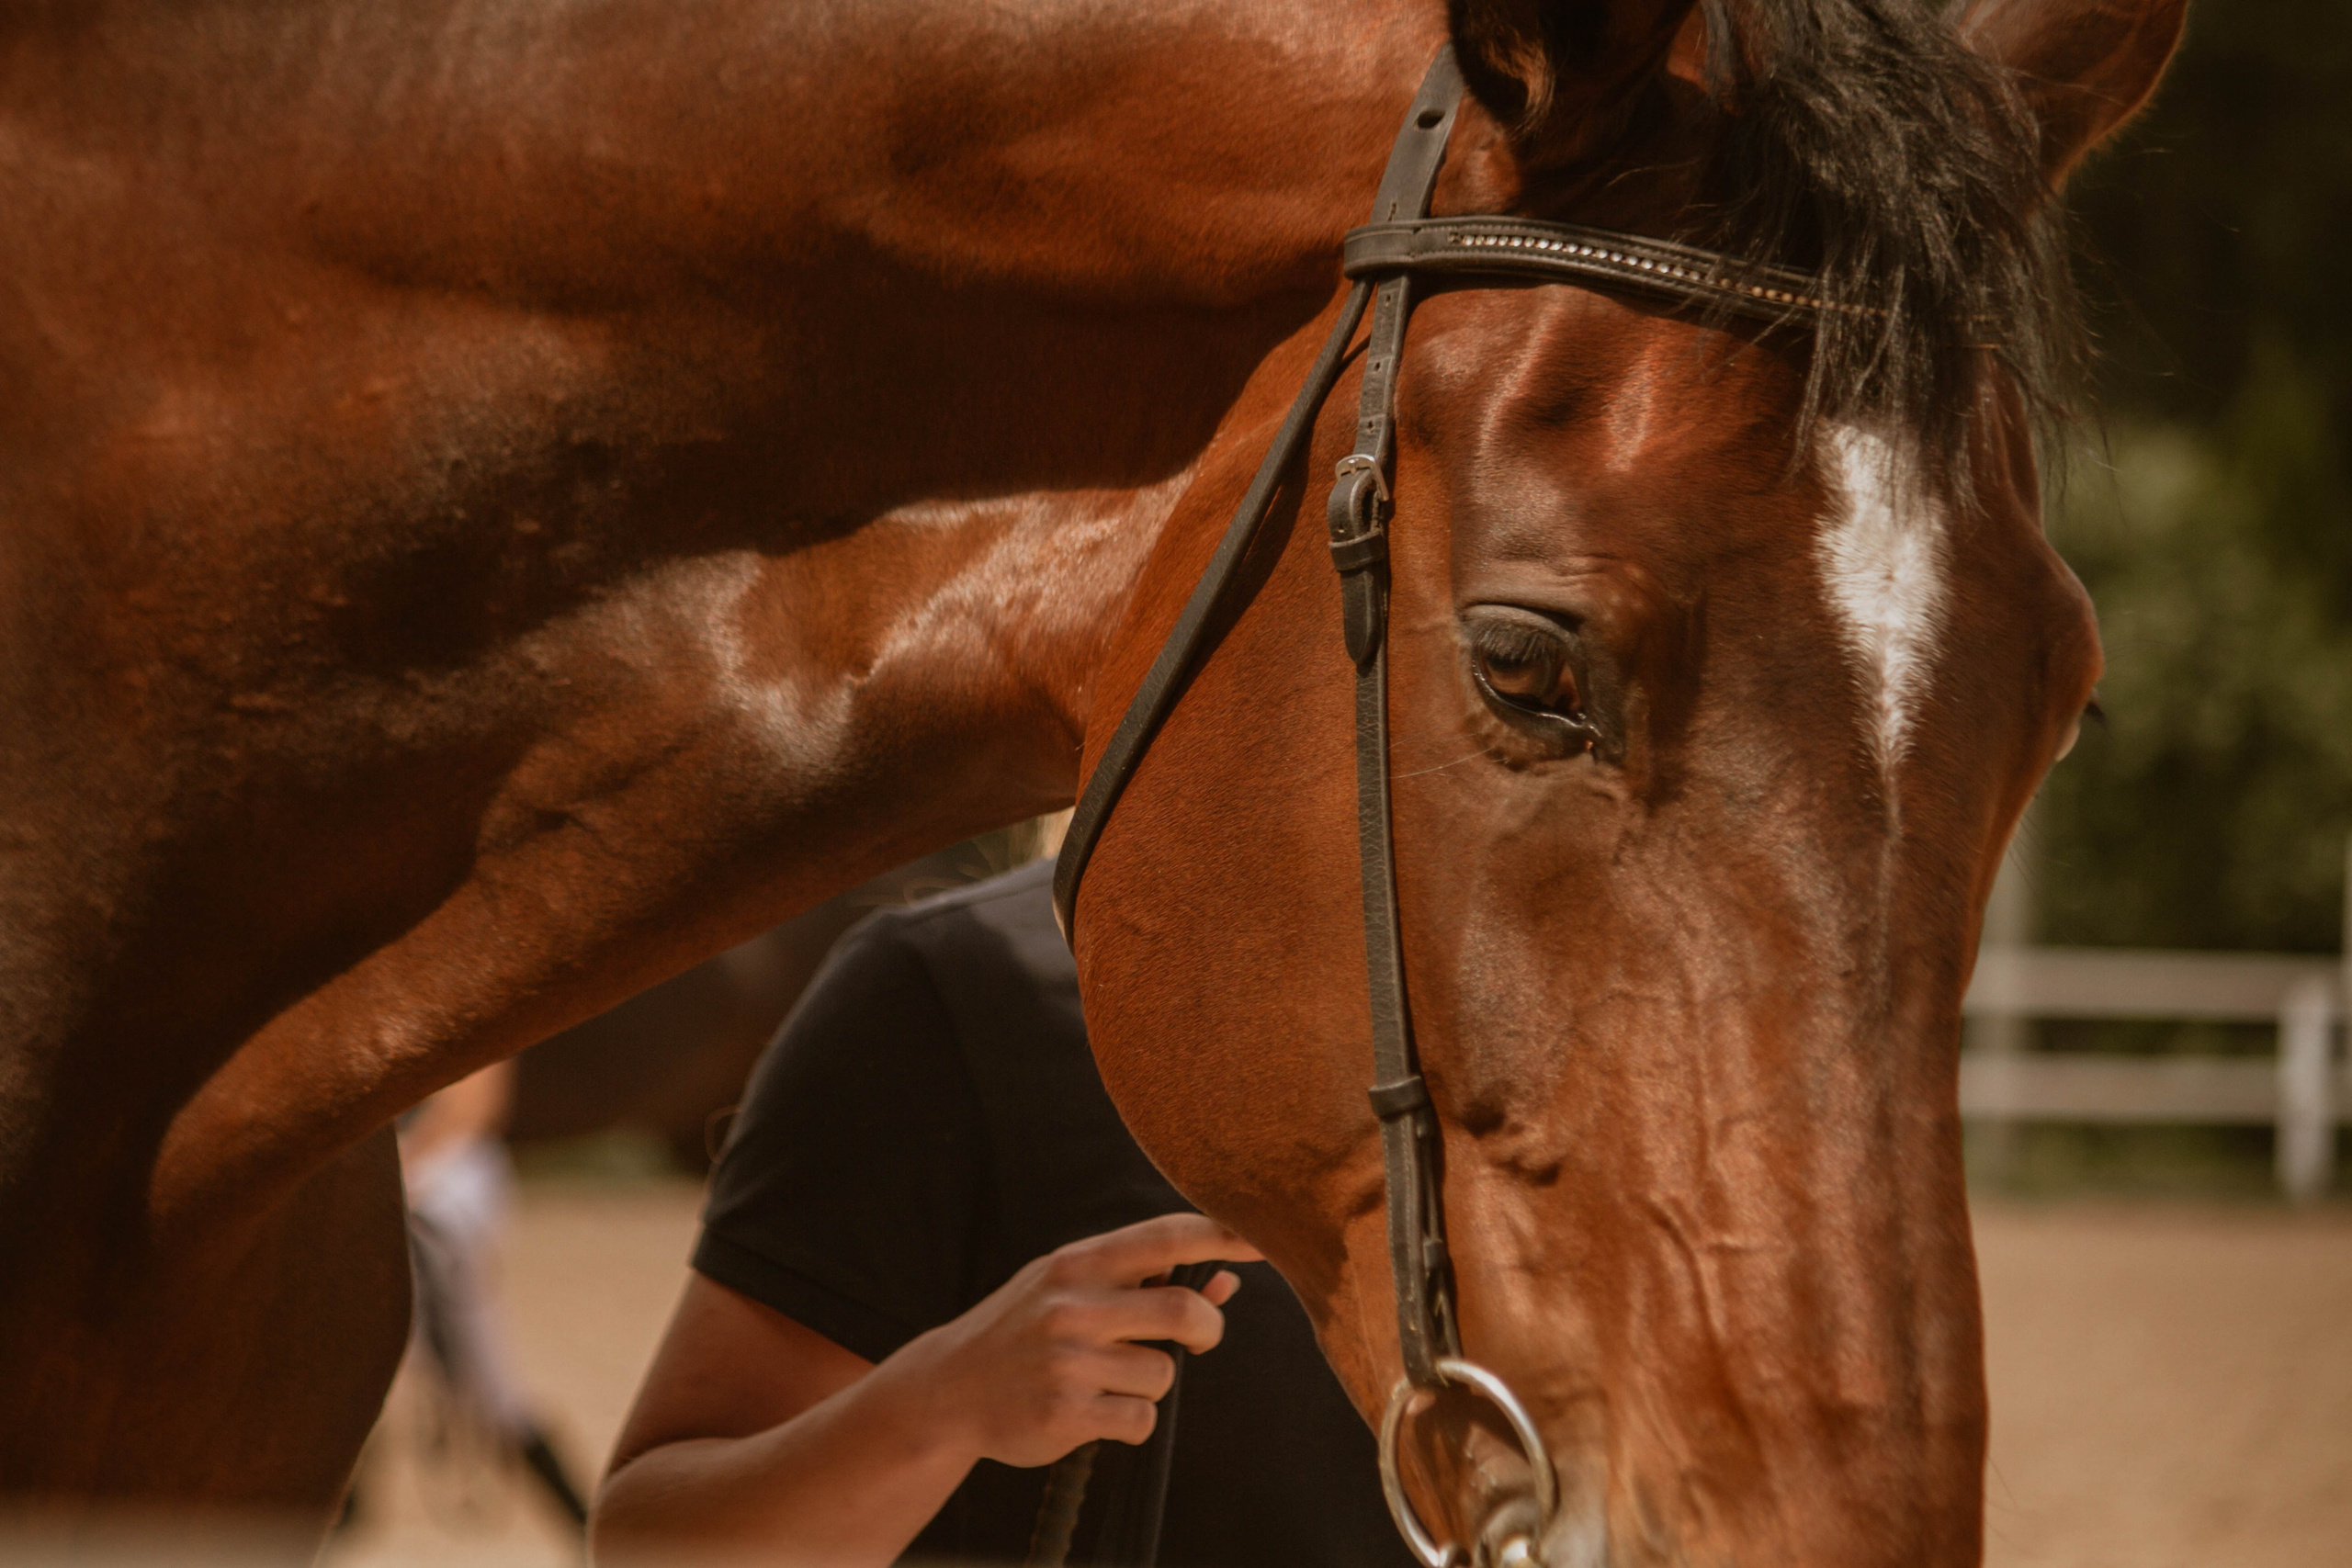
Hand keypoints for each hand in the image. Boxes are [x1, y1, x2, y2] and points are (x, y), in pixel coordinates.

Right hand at [883, 1213, 1261, 1469]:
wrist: (948, 1388)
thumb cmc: (1025, 1329)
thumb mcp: (1071, 1287)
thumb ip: (1143, 1280)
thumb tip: (1226, 1281)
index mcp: (1078, 1263)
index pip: (1167, 1236)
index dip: (1223, 1236)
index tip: (1263, 1241)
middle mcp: (1073, 1305)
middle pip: (1185, 1313)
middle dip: (1207, 1329)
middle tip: (1200, 1336)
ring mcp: (1068, 1360)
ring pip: (1164, 1374)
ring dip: (1151, 1381)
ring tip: (1109, 1377)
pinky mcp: (1066, 1413)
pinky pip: (1140, 1418)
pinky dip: (1130, 1419)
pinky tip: (1095, 1410)